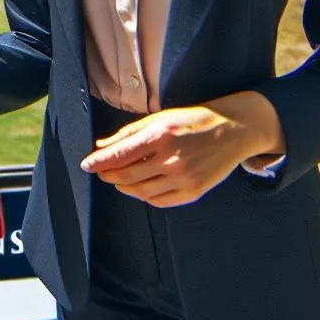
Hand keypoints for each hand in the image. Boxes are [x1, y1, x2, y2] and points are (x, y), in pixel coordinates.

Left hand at [79, 93, 283, 207]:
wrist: (233, 130)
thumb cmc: (193, 120)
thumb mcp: (159, 118)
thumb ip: (129, 133)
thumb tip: (101, 146)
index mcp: (160, 136)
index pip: (120, 155)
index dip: (99, 162)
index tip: (86, 165)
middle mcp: (171, 160)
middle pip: (128, 176)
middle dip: (109, 175)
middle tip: (100, 171)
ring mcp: (184, 178)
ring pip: (142, 191)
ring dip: (124, 187)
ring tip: (117, 180)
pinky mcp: (194, 192)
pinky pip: (160, 201)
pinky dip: (144, 196)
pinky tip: (138, 188)